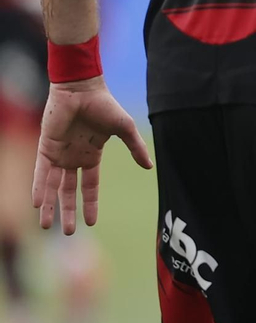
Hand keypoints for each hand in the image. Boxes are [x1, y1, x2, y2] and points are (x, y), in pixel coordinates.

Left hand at [32, 77, 151, 234]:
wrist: (81, 89)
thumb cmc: (104, 105)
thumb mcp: (124, 129)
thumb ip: (135, 148)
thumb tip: (149, 166)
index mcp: (91, 155)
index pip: (90, 186)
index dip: (90, 204)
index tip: (91, 222)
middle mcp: (73, 158)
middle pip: (69, 191)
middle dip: (68, 212)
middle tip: (68, 233)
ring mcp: (58, 154)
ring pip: (53, 186)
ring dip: (49, 206)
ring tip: (46, 227)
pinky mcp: (45, 147)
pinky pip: (41, 173)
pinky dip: (39, 188)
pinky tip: (38, 204)